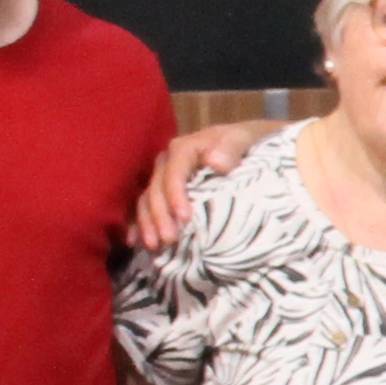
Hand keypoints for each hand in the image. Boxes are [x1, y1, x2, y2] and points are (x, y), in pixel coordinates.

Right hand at [123, 115, 293, 249]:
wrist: (249, 145)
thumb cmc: (249, 143)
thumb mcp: (247, 138)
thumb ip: (233, 147)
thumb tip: (214, 162)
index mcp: (186, 147)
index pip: (175, 170)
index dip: (175, 193)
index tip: (184, 218)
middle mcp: (170, 162)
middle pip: (157, 188)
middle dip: (160, 215)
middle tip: (169, 240)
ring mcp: (166, 178)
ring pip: (148, 200)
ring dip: (148, 223)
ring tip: (154, 247)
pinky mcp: (166, 193)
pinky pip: (147, 208)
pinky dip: (140, 224)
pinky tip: (136, 242)